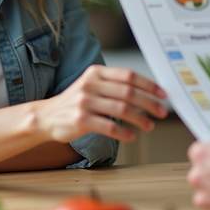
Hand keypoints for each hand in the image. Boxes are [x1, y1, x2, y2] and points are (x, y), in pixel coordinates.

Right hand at [31, 65, 167, 143]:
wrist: (46, 116)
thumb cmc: (75, 102)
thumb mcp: (91, 85)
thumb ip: (113, 85)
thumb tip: (146, 91)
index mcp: (96, 73)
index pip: (128, 76)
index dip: (148, 85)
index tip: (162, 94)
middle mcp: (90, 85)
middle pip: (128, 92)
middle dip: (149, 103)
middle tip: (162, 112)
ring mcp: (84, 102)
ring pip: (121, 109)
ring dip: (140, 119)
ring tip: (150, 126)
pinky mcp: (80, 120)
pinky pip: (108, 126)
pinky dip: (123, 133)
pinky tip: (131, 136)